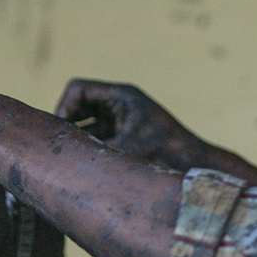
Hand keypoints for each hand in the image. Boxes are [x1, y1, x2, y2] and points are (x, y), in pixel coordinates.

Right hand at [54, 79, 200, 168]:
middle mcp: (120, 104)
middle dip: (67, 124)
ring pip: (87, 123)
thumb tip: (63, 160)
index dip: (64, 107)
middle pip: (79, 105)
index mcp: (121, 96)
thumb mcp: (125, 149)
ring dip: (78, 139)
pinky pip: (98, 137)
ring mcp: (123, 120)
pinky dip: (90, 149)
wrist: (194, 165)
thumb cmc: (165, 152)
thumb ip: (94, 149)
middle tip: (62, 147)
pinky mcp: (126, 136)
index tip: (62, 131)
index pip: (78, 89)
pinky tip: (87, 167)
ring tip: (73, 159)